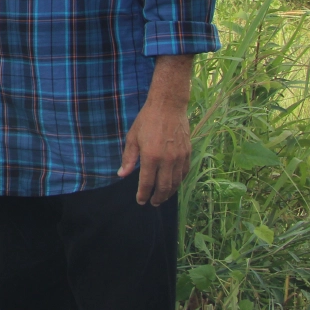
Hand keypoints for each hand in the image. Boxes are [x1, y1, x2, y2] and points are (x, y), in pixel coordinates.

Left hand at [118, 54, 193, 204]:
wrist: (168, 106)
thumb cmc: (147, 120)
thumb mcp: (133, 138)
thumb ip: (129, 158)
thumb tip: (122, 174)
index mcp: (151, 156)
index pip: (147, 183)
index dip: (143, 194)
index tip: (141, 201)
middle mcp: (168, 160)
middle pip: (164, 187)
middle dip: (157, 198)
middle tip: (152, 203)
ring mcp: (180, 158)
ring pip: (176, 182)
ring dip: (169, 193)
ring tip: (162, 198)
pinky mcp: (188, 154)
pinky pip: (184, 173)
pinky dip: (178, 182)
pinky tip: (173, 184)